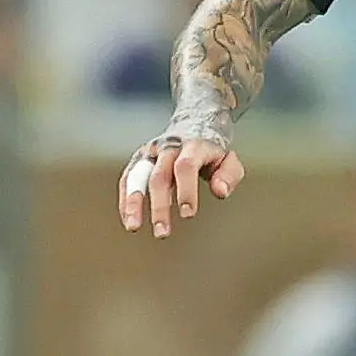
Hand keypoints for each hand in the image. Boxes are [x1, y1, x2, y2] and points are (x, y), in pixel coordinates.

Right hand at [119, 123, 246, 237]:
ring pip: (137, 175)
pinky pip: (128, 178)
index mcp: (192, 145)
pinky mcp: (139, 158)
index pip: (186, 166)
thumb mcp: (228, 160)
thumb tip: (220, 192)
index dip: (186, 190)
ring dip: (133, 202)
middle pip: (159, 176)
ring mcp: (151, 151)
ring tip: (133, 227)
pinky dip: (126, 200)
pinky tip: (129, 220)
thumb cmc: (212, 151)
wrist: (195, 124)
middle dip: (159, 205)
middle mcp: (168, 147)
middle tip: (162, 232)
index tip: (187, 214)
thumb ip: (228, 175)